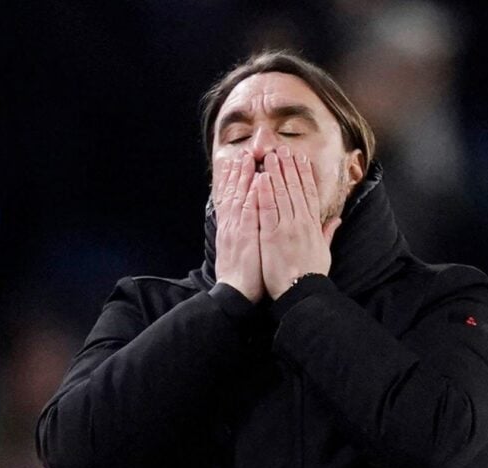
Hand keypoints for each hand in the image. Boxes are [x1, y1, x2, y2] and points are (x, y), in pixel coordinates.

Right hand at [212, 152, 264, 302]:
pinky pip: (249, 213)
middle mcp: (231, 225)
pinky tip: (256, 182)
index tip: (238, 163)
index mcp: (231, 228)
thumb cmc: (242, 275)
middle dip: (237, 172)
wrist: (235, 293)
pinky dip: (252, 196)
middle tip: (241, 152)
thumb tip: (248, 224)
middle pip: (232, 193)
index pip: (231, 199)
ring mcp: (237, 229)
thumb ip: (246, 234)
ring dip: (243, 177)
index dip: (233, 180)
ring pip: (239, 197)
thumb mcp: (242, 251)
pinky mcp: (245, 237)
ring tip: (247, 158)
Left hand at [258, 146, 341, 298]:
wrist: (302, 292)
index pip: (308, 193)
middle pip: (294, 188)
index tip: (300, 159)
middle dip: (288, 167)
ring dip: (275, 173)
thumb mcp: (324, 251)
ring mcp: (286, 227)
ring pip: (281, 194)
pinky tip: (261, 178)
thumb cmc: (311, 275)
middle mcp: (300, 222)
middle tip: (282, 149)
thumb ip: (328, 232)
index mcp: (312, 225)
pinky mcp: (272, 235)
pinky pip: (267, 209)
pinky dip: (264, 193)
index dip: (304, 174)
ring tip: (270, 156)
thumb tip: (337, 219)